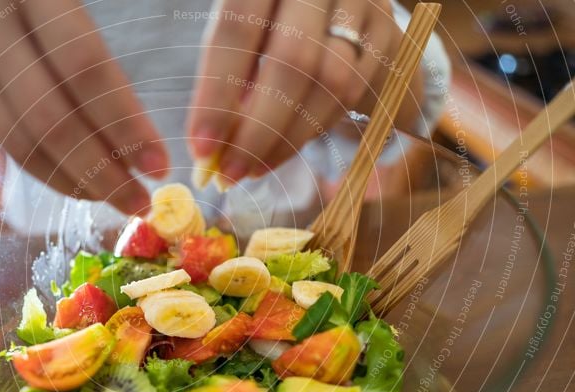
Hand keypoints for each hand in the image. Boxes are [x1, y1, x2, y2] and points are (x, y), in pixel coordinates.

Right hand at [0, 0, 167, 213]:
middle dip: (102, 171)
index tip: (158, 164)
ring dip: (76, 181)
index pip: (85, 68)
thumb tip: (132, 134)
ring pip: (23, 140)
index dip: (125, 123)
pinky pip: (4, 141)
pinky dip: (47, 170)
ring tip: (116, 198)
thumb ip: (84, 52)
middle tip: (140, 201)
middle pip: (52, 118)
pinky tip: (79, 182)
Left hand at [187, 0, 410, 187]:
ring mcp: (364, 4)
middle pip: (293, 61)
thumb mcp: (243, 29)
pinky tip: (283, 149)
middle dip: (258, 130)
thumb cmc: (270, 19)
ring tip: (252, 168)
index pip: (238, 27)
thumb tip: (210, 147)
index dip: (217, 92)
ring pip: (331, 83)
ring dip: (287, 138)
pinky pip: (354, 94)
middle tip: (229, 175)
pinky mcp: (391, 35)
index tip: (200, 148)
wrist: (337, 2)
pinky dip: (313, 129)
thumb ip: (229, 74)